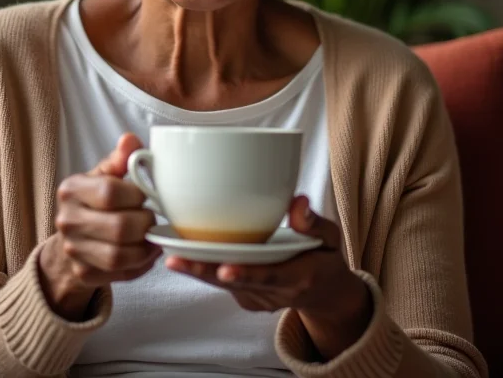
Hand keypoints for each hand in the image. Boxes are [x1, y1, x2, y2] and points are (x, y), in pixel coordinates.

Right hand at [38, 133, 161, 320]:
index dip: (136, 195)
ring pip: (121, 256)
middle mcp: (67, 221)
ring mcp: (73, 251)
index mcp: (71, 190)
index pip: (110, 192)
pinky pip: (121, 274)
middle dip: (146, 223)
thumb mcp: (105, 174)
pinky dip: (141, 265)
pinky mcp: (84, 274)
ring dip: (146, 248)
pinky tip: (146, 253)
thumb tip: (130, 140)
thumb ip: (120, 158)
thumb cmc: (96, 200)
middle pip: (119, 228)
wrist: (74, 237)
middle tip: (152, 218)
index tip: (144, 195)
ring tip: (153, 237)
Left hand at [166, 196, 371, 360]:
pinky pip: (222, 285)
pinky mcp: (246, 298)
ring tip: (171, 255)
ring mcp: (257, 300)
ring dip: (197, 271)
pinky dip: (205, 271)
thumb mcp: (331, 238)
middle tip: (175, 261)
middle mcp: (273, 294)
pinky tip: (185, 255)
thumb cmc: (325, 259)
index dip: (245, 273)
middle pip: (234, 284)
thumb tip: (296, 202)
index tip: (225, 269)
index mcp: (297, 278)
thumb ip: (314, 222)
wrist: (325, 294)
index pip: (268, 277)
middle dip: (203, 272)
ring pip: (223, 286)